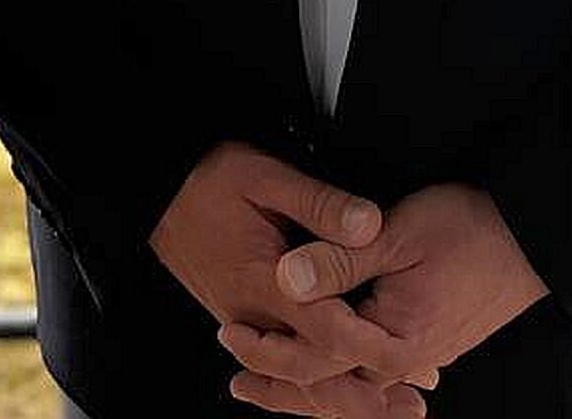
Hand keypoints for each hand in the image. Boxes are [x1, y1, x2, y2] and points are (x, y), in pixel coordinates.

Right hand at [151, 144, 426, 411]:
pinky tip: (348, 388)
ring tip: (394, 406)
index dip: (367, 345)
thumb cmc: (206, 180)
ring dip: (345, 397)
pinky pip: (283, 366)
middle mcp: (251, 315)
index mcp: (262, 281)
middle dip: (365, 394)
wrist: (156, 192)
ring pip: (297, 378)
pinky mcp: (243, 323)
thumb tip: (369, 224)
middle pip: (312, 372)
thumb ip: (318, 203)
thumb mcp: (263, 176)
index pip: (322, 329)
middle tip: (415, 404)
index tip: (410, 356)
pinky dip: (318, 384)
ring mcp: (245, 324)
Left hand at [228, 183, 543, 401]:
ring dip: (308, 386)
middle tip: (236, 380)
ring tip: (264, 382)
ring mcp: (420, 357)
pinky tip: (321, 370)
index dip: (268, 349)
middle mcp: (407, 360)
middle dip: (281, 386)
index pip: (316, 358)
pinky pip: (373, 374)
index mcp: (396, 339)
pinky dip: (340, 375)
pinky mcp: (427, 346)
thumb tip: (285, 279)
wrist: (534, 238)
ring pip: (352, 385)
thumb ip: (338, 258)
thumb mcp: (397, 233)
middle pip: (331, 387)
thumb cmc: (471, 229)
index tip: (230, 331)